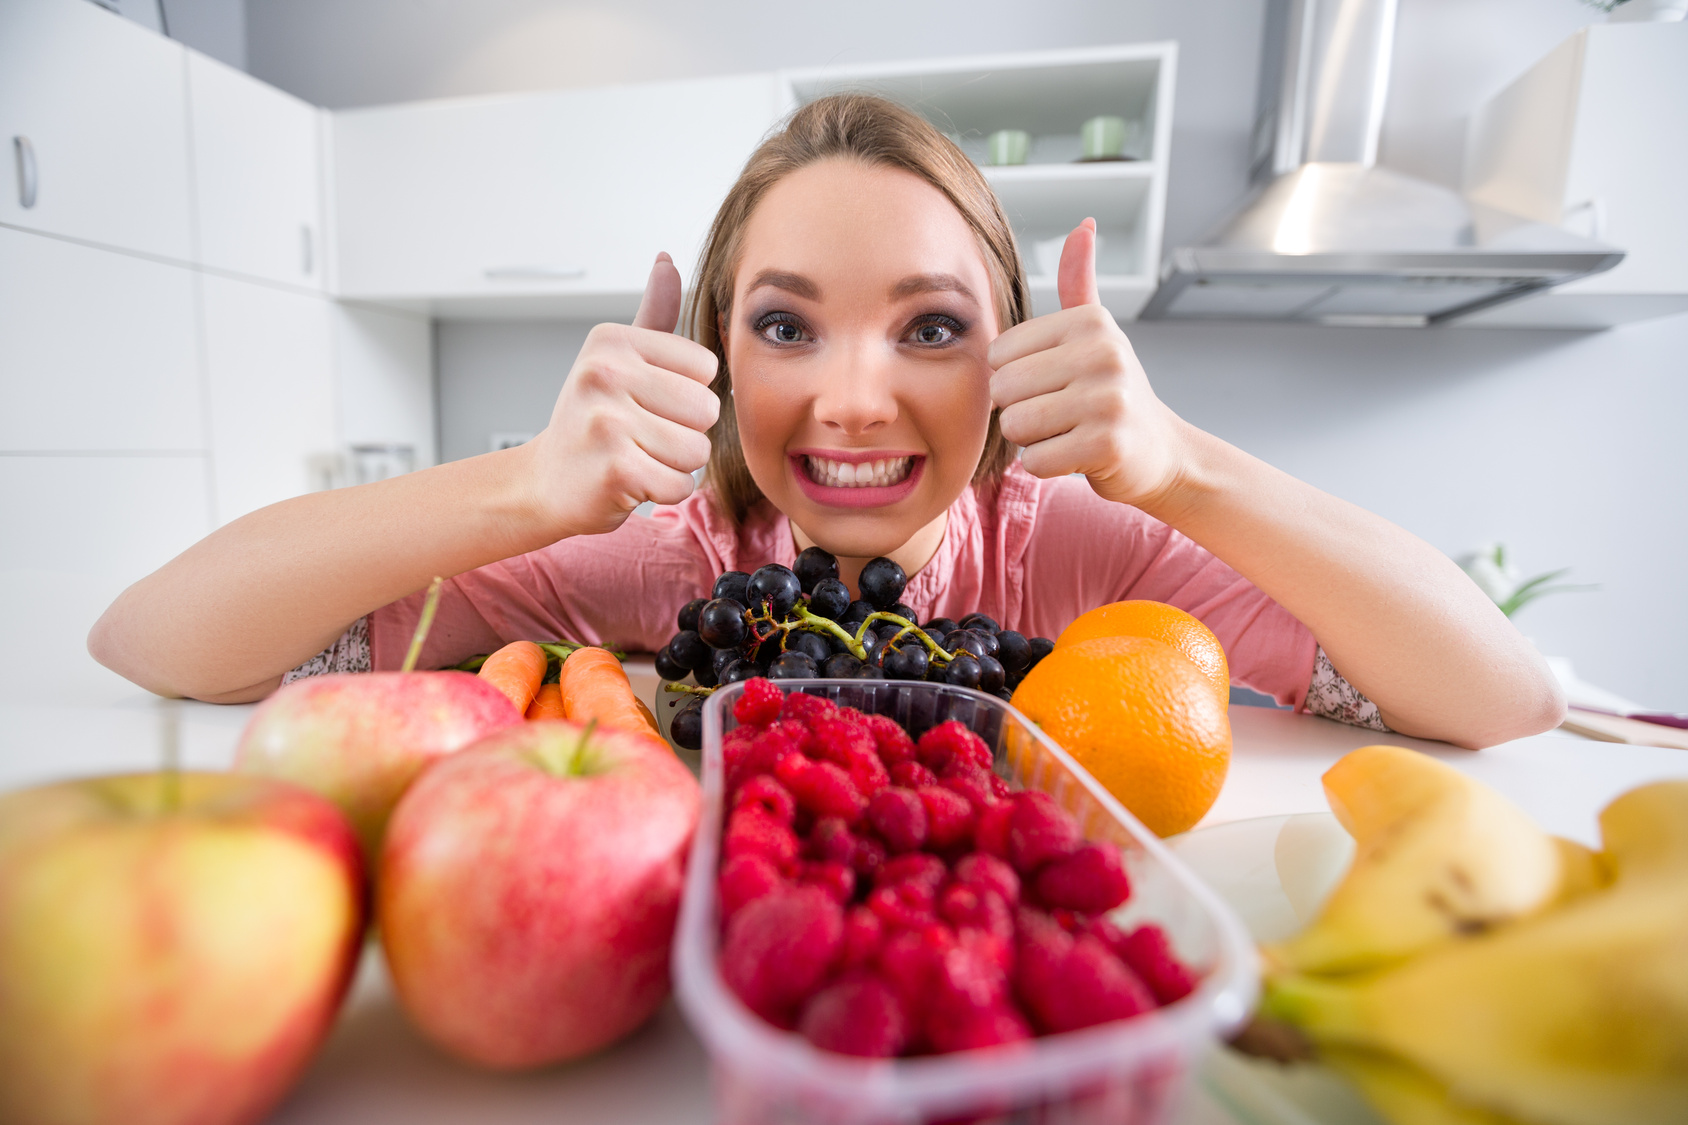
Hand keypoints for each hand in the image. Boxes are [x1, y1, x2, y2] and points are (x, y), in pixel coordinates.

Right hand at [523, 253, 720, 537]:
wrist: (547, 482)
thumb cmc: (592, 420)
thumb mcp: (617, 360)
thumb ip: (652, 314)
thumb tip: (667, 261)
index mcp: (612, 340)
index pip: (705, 367)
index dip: (687, 393)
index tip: (646, 402)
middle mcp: (605, 373)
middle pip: (706, 409)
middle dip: (685, 432)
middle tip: (641, 435)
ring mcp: (607, 421)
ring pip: (697, 449)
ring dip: (675, 464)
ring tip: (637, 456)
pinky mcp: (615, 469)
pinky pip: (679, 484)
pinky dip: (663, 491)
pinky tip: (631, 481)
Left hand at [987, 220, 1187, 509]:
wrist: (1160, 451)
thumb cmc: (1112, 391)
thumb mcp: (1097, 332)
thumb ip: (1080, 281)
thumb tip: (1083, 224)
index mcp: (1090, 322)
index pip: (999, 353)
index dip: (1013, 378)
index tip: (1051, 384)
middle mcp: (1103, 353)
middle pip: (1003, 389)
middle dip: (1019, 411)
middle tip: (1057, 414)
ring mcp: (1108, 399)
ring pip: (1016, 425)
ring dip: (1031, 439)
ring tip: (1065, 432)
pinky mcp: (1107, 445)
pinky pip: (1034, 460)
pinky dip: (1045, 465)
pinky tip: (1075, 456)